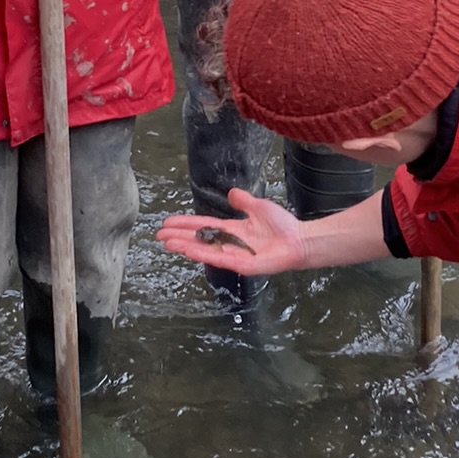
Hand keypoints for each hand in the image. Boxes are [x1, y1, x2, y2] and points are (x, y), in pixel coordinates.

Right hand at [156, 189, 309, 273]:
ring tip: (167, 243)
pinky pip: (218, 258)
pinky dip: (202, 254)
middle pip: (198, 240)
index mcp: (232, 230)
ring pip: (204, 250)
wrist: (299, 240)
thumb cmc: (282, 226)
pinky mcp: (241, 264)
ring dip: (185, 247)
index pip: (203, 227)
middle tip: (159, 235)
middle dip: (179, 237)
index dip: (185, 224)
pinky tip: (187, 250)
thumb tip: (231, 193)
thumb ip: (244, 201)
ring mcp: (234, 255)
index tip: (168, 223)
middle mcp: (229, 244)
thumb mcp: (258, 207)